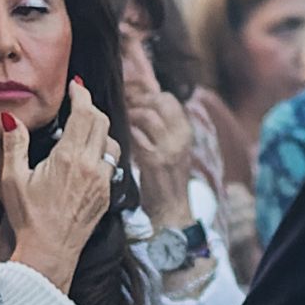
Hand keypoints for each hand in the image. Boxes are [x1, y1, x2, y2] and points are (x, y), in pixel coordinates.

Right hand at [3, 79, 116, 292]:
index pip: (84, 114)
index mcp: (69, 158)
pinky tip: (89, 156)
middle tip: (78, 102)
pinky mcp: (107, 194)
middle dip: (91, 108)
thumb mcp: (12, 179)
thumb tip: (10, 119)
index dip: (82, 96)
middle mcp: (92, 166)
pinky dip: (103, 152)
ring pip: (112, 143)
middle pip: (102, 123)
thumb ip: (14, 145)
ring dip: (101, 130)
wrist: (51, 251)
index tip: (76, 86)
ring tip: (83, 127)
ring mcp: (103, 181)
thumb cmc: (28, 216)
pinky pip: (112, 163)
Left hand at [126, 86, 195, 229]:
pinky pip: (137, 135)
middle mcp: (181, 137)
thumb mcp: (170, 149)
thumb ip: (159, 128)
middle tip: (120, 107)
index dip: (145, 94)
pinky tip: (118, 136)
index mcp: (185, 131)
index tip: (129, 99)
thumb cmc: (164, 179)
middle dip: (136, 100)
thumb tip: (139, 104)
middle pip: (159, 101)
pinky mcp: (154, 161)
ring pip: (148, 116)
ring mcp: (169, 148)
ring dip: (129, 114)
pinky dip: (125, 131)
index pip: (167, 98)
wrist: (171, 210)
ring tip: (119, 121)